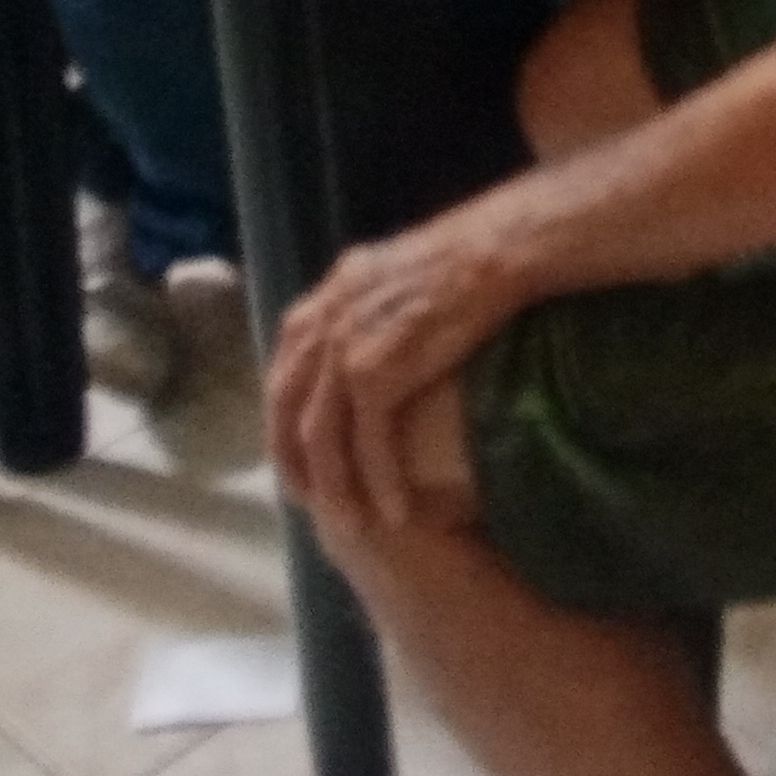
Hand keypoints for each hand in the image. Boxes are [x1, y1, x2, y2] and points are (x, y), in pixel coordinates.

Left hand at [265, 215, 519, 525]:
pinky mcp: (375, 371)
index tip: (301, 462)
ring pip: (322, 440)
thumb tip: (356, 349)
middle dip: (297, 467)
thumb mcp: (385, 281)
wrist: (491, 250)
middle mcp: (319, 325)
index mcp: (319, 304)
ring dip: (336, 490)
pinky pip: (368, 445)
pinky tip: (397, 511)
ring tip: (356, 525)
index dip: (286, 428)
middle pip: (287, 414)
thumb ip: (358, 313)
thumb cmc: (458, 263)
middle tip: (315, 507)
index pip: (283, 378)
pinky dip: (379, 484)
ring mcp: (342, 349)